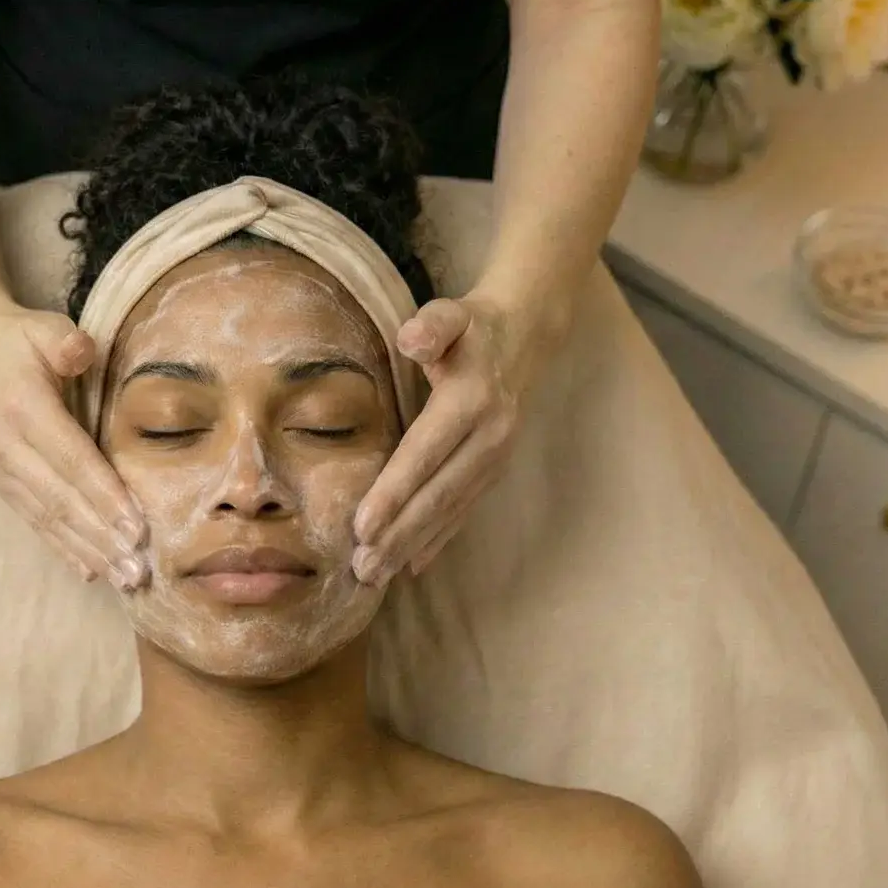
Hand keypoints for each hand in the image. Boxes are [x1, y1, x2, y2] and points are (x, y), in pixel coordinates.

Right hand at [0, 303, 148, 588]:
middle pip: (60, 499)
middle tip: (138, 568)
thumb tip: (82, 352)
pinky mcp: (0, 483)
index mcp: (23, 408)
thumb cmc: (18, 339)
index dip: (103, 493)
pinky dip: (62, 548)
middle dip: (101, 537)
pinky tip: (90, 571)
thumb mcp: (43, 327)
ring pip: (47, 518)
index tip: (136, 525)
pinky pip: (34, 521)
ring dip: (87, 551)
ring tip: (124, 579)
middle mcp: (7, 447)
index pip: (70, 458)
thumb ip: (64, 342)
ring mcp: (1, 470)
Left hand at [351, 294, 545, 585]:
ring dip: (412, 545)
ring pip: (450, 510)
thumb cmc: (472, 327)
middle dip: (399, 534)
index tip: (362, 526)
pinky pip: (464, 511)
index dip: (394, 492)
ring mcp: (495, 459)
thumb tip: (410, 339)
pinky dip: (438, 540)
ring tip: (375, 574)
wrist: (525, 336)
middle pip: (438, 494)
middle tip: (362, 568)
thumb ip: (431, 326)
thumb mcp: (452, 313)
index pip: (425, 454)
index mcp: (471, 401)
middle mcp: (489, 437)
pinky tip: (412, 566)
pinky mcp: (494, 471)